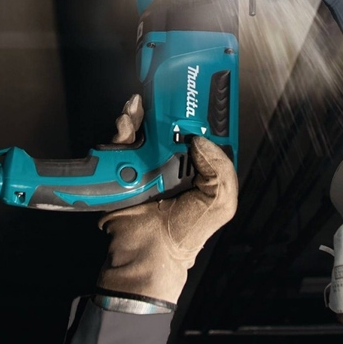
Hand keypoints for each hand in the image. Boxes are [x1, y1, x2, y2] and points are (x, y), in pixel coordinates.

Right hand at [96, 94, 237, 304]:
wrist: (146, 253)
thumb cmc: (184, 233)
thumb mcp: (219, 204)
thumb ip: (221, 171)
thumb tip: (200, 139)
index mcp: (197, 167)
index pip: (199, 131)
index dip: (199, 111)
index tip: (197, 90)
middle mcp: (172, 160)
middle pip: (168, 123)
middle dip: (165, 106)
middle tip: (163, 91)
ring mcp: (146, 161)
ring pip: (142, 128)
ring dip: (139, 114)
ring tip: (137, 107)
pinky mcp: (122, 165)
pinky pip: (120, 142)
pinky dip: (121, 128)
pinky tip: (125, 122)